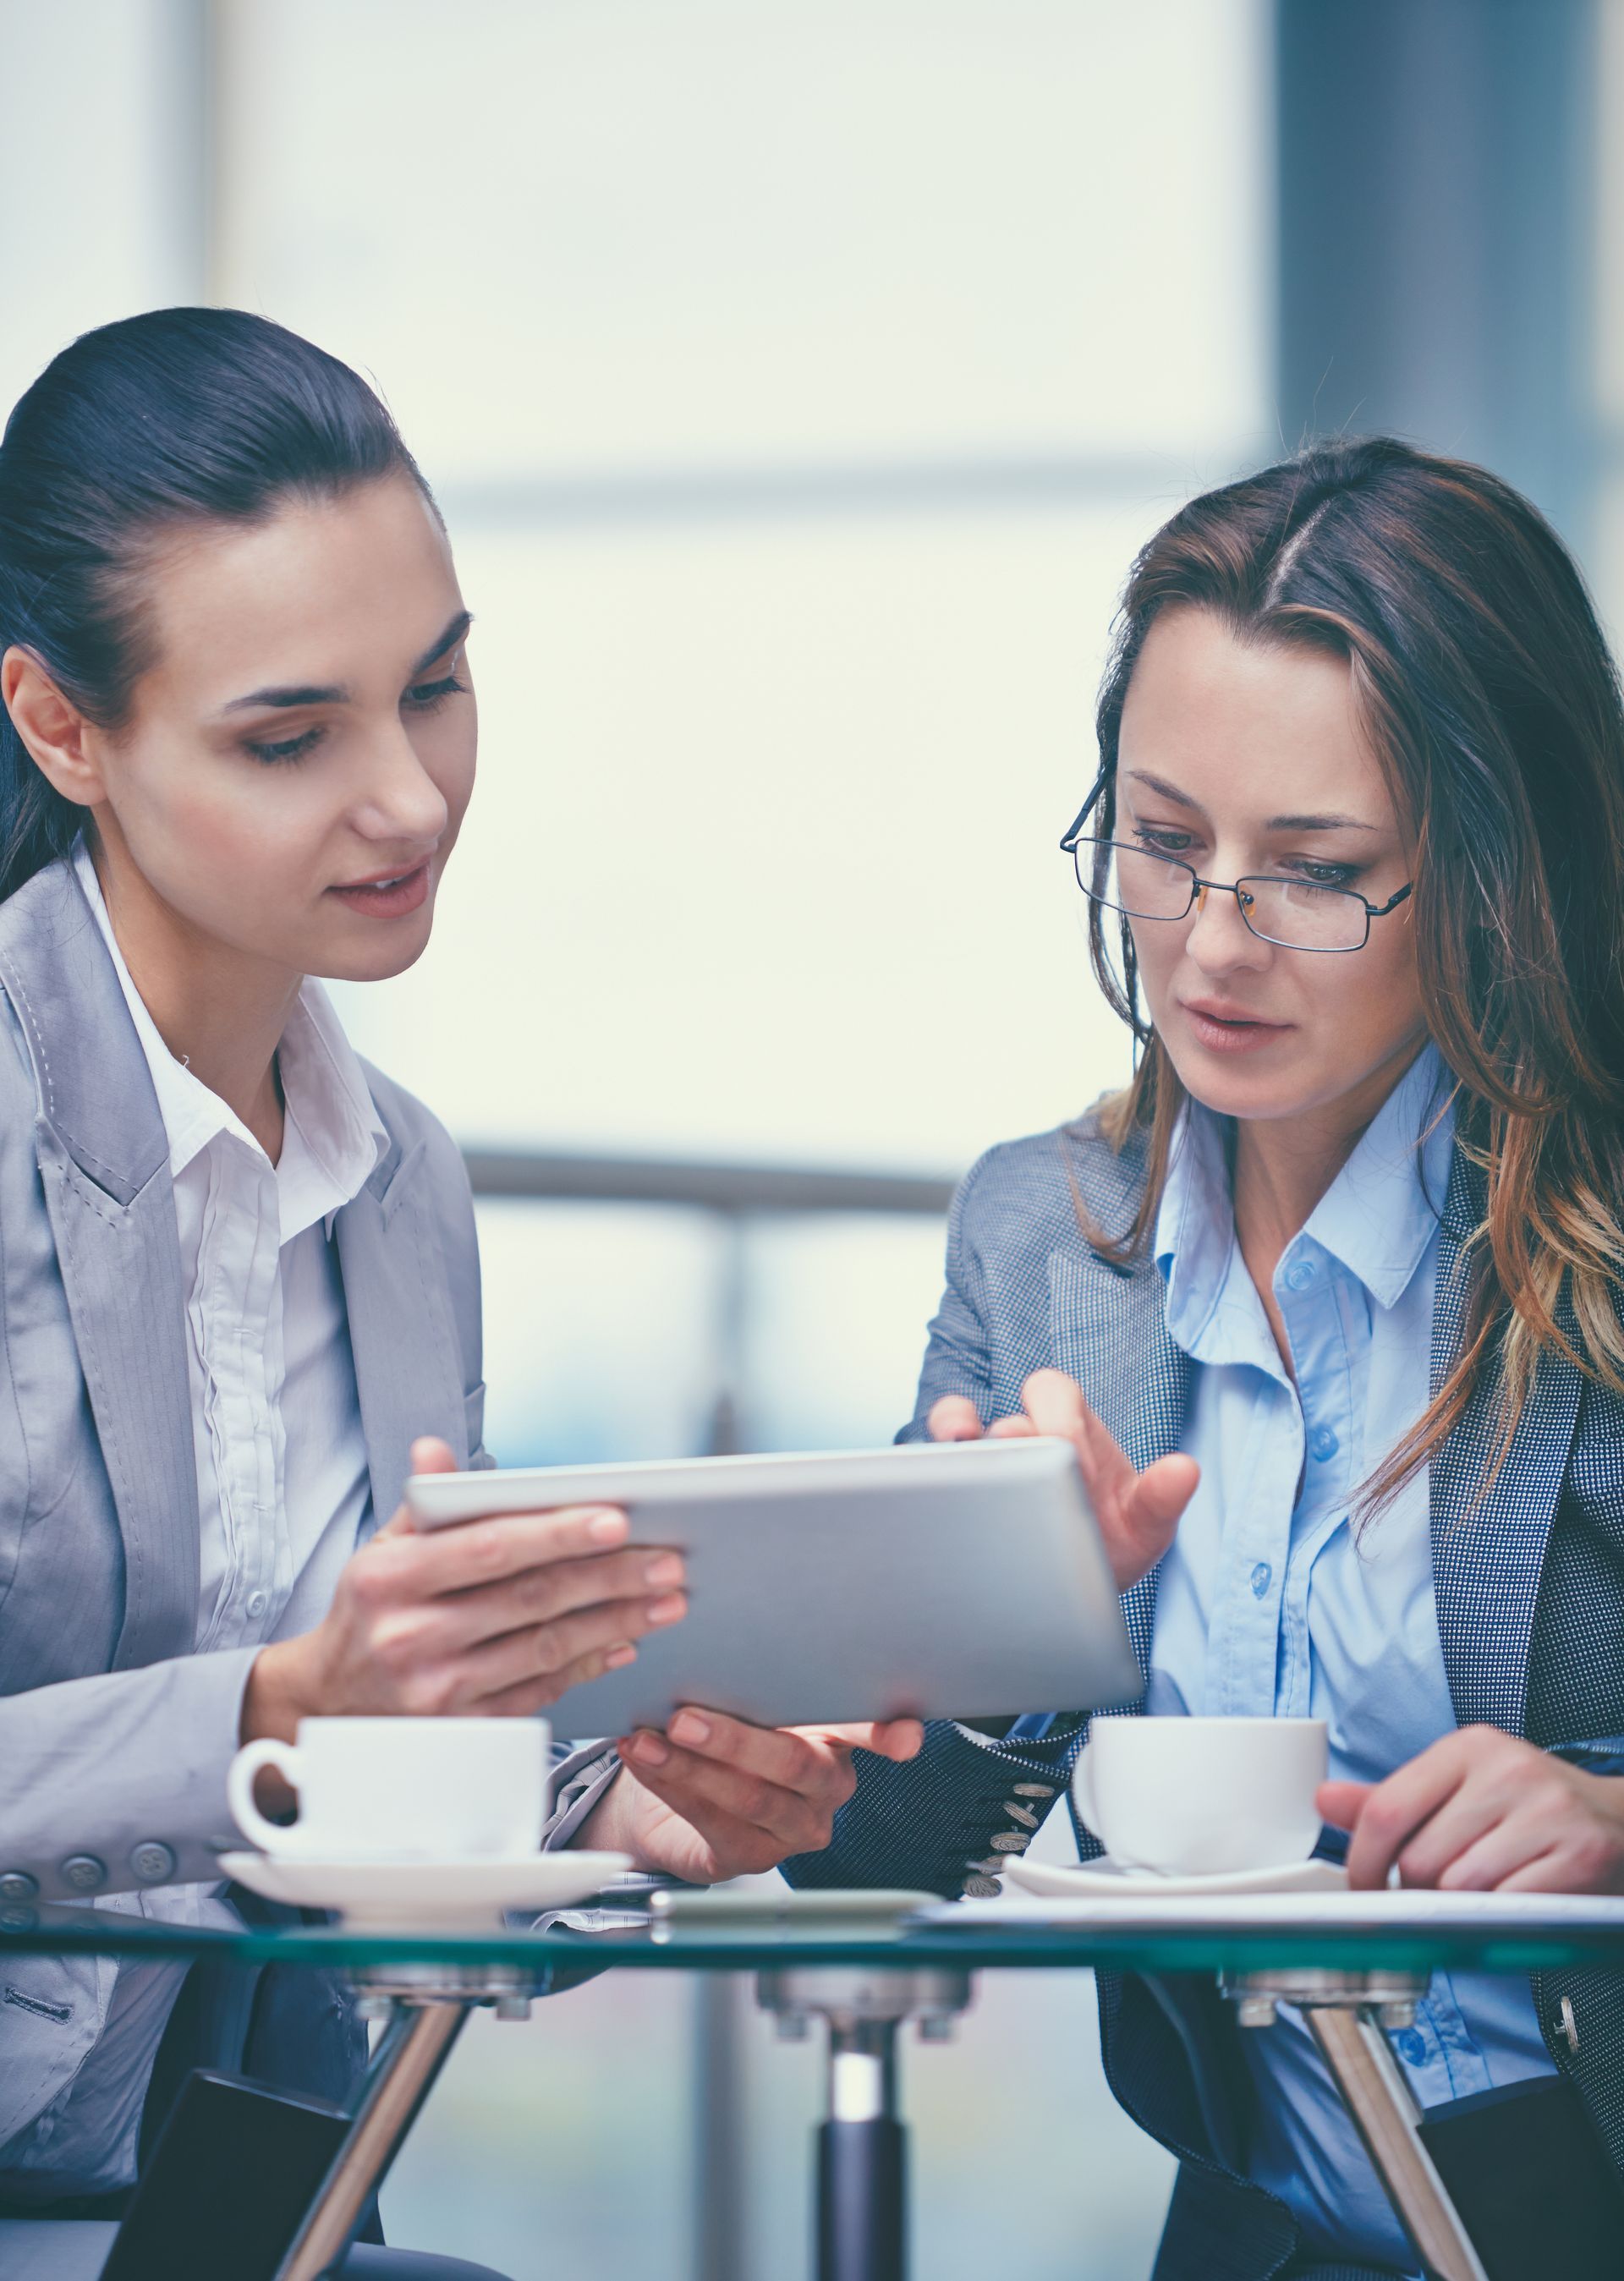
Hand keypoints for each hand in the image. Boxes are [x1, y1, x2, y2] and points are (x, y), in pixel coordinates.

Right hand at [243, 1437, 686, 1755]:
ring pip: (545, 1648)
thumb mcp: (379, 1552)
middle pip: (530, 1598)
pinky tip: (622, 1643)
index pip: (490, 1547)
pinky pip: (539, 1693)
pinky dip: (586, 1665)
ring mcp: (436, 1689)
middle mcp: (411, 1634)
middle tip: (667, 1561)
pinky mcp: (461, 1728)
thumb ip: (422, 1505)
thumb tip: (436, 1451)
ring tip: (664, 1600)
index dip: (557, 1533)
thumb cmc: (369, 1614)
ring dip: (615, 1622)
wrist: (326, 1704)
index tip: (616, 1520)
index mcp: (391, 1578)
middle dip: (610, 1578)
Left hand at [580, 1708, 923, 1880]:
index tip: (902, 1739)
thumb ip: (755, 1680)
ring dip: (691, 1766)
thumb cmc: (729, 1726)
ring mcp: (795, 1827)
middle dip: (734, 1739)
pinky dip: (672, 1787)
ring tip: (648, 1739)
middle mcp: (827, 1785)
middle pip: (793, 1764)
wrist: (682, 1790)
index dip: (888, 1734)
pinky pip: (713, 1823)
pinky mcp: (753, 1857)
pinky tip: (646, 1760)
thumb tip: (716, 1639)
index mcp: (837, 1735)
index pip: (871, 1730)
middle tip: (686, 1716)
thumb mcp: (750, 1698)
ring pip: (750, 1797)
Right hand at [929, 1369, 1198, 1590]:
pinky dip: (937, 1449)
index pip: (1058, 1394)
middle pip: (1013, 1411)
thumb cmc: (1109, 1544)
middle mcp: (1029, 1434)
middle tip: (1035, 1471)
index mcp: (1074, 1428)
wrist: (1074, 1588)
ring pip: (964, 1424)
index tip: (1079, 1474)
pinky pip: (939, 1452)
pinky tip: (941, 1462)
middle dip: (1024, 1434)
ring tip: (964, 1442)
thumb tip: (1185, 1469)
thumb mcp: (1143, 1526)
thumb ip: (1162, 1498)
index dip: (1063, 1422)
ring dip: (962, 1428)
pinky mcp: (962, 1484)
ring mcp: (993, 1458)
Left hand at [1321, 1726, 1623, 1894]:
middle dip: (1418, 1893)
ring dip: (1461, 1909)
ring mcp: (1549, 1810)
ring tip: (1481, 1893)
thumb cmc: (1527, 1807)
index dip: (1363, 1862)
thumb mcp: (1458, 1788)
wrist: (1619, 1819)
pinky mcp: (1583, 1853)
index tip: (1363, 1890)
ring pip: (1463, 1889)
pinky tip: (1514, 1901)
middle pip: (1422, 1859)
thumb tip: (1323, 1800)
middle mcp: (1508, 1769)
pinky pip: (1512, 1906)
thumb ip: (1392, 1799)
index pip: (1387, 1808)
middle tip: (1436, 1895)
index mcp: (1467, 1747)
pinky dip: (1503, 1917)